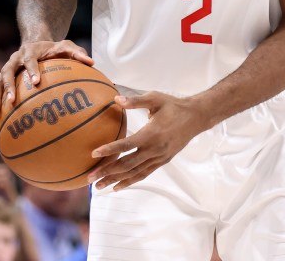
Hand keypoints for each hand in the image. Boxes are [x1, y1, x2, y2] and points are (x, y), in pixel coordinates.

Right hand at [0, 40, 92, 128]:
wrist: (36, 44)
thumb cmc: (54, 49)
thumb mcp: (67, 47)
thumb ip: (78, 53)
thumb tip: (92, 63)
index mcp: (29, 51)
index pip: (29, 60)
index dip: (32, 70)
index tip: (36, 82)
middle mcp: (14, 60)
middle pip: (6, 73)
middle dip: (8, 87)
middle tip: (12, 101)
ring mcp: (5, 71)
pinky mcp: (0, 81)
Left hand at [88, 92, 206, 191]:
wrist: (196, 118)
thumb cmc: (174, 106)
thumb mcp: (155, 98)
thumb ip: (135, 101)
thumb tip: (116, 99)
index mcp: (151, 134)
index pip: (126, 145)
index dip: (109, 150)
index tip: (93, 154)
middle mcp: (154, 149)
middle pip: (126, 165)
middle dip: (107, 172)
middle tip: (89, 178)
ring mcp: (159, 157)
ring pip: (134, 173)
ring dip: (115, 180)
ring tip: (98, 187)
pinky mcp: (162, 161)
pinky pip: (143, 174)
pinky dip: (130, 181)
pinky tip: (117, 186)